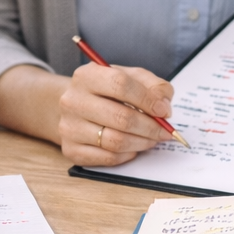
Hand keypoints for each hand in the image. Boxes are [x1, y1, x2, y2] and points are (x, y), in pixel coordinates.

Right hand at [58, 63, 175, 166]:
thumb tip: (164, 106)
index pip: (120, 85)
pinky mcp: (71, 150)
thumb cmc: (106, 91)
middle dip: (150, 127)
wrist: (75, 107)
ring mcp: (69, 127)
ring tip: (152, 139)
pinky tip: (133, 147)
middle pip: (121, 117)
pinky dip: (127, 155)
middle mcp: (73, 100)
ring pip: (115, 141)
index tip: (164, 110)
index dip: (147, 99)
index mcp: (87, 76)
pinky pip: (107, 158)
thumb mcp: (129, 77)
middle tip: (165, 131)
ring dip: (142, 142)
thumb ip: (152, 85)